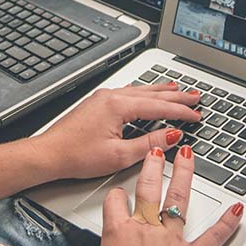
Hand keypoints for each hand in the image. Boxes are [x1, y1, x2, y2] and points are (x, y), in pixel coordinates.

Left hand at [33, 82, 202, 179]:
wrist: (49, 154)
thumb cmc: (77, 155)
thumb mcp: (119, 156)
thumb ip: (149, 145)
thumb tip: (171, 137)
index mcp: (118, 106)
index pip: (159, 106)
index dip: (181, 111)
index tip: (197, 114)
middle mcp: (111, 96)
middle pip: (152, 94)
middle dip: (176, 97)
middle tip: (196, 98)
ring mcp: (103, 98)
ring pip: (140, 91)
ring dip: (161, 92)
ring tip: (178, 90)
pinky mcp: (97, 103)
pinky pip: (128, 93)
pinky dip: (144, 94)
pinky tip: (147, 93)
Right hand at [91, 145, 243, 245]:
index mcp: (118, 233)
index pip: (115, 200)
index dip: (117, 195)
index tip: (120, 193)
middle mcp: (144, 231)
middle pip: (148, 189)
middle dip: (152, 166)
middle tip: (156, 152)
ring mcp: (169, 242)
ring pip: (178, 200)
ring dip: (184, 175)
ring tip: (188, 157)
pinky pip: (212, 237)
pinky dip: (227, 223)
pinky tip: (237, 210)